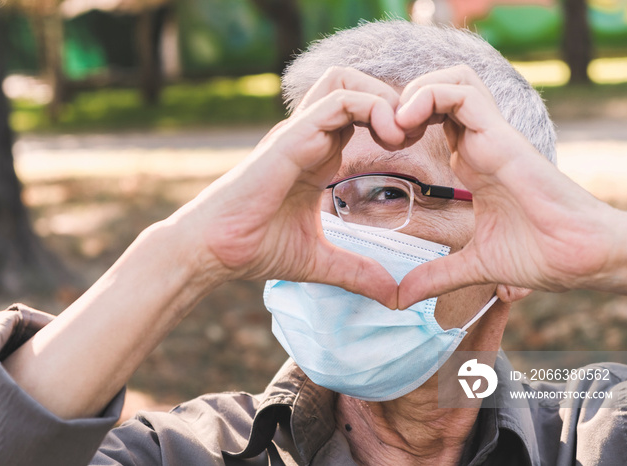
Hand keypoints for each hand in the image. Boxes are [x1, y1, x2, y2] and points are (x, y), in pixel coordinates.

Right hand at [178, 67, 407, 307]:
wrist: (214, 251)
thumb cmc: (255, 248)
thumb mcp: (319, 260)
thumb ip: (358, 272)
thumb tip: (393, 296)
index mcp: (316, 156)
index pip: (358, 114)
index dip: (391, 121)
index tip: (412, 148)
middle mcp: (308, 137)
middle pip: (353, 85)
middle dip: (391, 100)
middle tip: (410, 135)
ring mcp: (298, 134)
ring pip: (345, 81)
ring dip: (382, 99)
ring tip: (400, 135)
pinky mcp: (291, 138)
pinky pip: (337, 101)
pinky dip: (371, 108)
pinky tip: (388, 138)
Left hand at [394, 65, 626, 308]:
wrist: (583, 257)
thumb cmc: (541, 254)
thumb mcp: (474, 265)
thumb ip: (436, 275)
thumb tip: (401, 297)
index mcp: (472, 162)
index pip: (435, 118)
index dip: (403, 122)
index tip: (383, 149)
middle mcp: (480, 142)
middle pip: (441, 87)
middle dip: (403, 98)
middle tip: (384, 132)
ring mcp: (492, 135)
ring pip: (453, 79)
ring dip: (415, 92)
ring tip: (396, 124)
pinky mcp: (502, 136)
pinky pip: (463, 93)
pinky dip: (429, 96)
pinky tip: (408, 122)